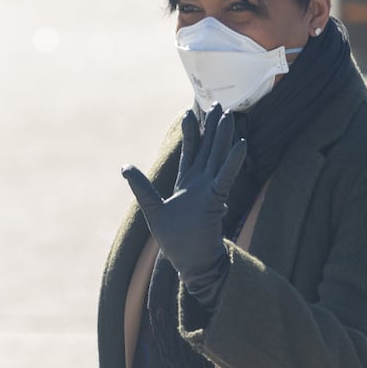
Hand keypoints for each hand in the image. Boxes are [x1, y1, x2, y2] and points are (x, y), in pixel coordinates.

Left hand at [121, 104, 246, 311]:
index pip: (190, 151)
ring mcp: (210, 190)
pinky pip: (226, 176)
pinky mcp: (216, 199)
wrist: (191, 262)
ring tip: (230, 116)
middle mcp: (201, 183)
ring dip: (225, 137)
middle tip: (219, 104)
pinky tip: (241, 143)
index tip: (189, 112)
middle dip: (212, 127)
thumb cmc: (175, 241)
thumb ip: (141, 187)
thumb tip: (125, 166)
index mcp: (187, 184)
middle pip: (208, 148)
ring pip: (219, 157)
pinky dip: (233, 160)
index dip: (191, 132)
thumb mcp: (152, 209)